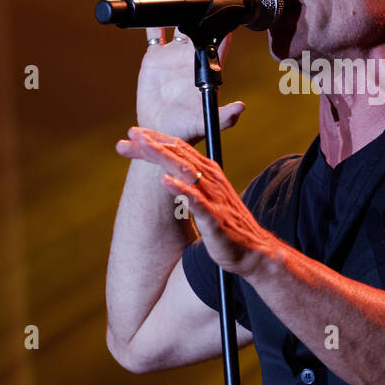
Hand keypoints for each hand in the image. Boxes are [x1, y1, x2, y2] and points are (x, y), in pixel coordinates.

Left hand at [115, 126, 277, 276]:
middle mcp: (212, 180)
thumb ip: (193, 182)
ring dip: (164, 157)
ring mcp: (214, 198)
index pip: (181, 149)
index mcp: (209, 173)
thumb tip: (173, 172)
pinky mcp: (215, 219)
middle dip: (154, 143)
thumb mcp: (208, 198)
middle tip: (131, 133)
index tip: (134, 133)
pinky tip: (164, 180)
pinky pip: (196, 202)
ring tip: (144, 146)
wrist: (254, 252)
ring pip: (186, 171)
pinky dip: (180, 189)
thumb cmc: (228, 226)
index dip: (157, 139)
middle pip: (180, 155)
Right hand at [135, 0, 245, 143]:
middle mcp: (191, 58)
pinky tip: (154, 4)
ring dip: (183, 4)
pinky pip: (155, 34)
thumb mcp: (206, 122)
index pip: (218, 39)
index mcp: (206, 68)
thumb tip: (241, 108)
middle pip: (200, 24)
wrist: (158, 132)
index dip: (222, 21)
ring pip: (180, 23)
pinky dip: (154, 20)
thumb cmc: (185, 129)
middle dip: (204, 3)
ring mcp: (173, 56)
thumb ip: (224, 116)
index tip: (225, 2)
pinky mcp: (155, 58)